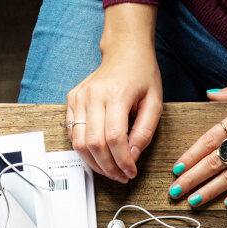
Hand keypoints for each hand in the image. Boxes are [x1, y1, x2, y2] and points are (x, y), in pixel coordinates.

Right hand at [67, 46, 161, 182]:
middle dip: (108, 167)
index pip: (114, 137)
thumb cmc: (142, 75)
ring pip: (79, 142)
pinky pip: (72, 133)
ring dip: (94, 162)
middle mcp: (93, 95)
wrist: (125, 52)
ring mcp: (79, 97)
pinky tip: (98, 154)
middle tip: (121, 176)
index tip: (131, 172)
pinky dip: (84, 149)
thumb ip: (144, 131)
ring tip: (109, 170)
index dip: (122, 161)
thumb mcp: (155, 102)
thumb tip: (132, 156)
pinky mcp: (71, 99)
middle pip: (94, 143)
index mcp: (116, 94)